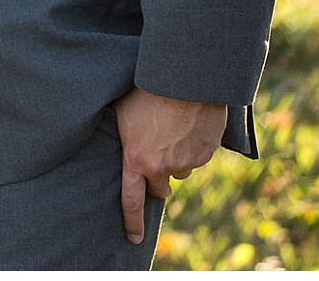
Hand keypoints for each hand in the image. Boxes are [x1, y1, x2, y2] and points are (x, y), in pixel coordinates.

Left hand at [114, 87, 225, 244]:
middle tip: (156, 154)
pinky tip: (186, 124)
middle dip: (158, 178)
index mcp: (136, 159)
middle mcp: (161, 167)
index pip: (131, 199)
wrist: (181, 80)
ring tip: (170, 128)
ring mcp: (185, 162)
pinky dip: (193, 146)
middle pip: (160, 188)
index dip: (132, 221)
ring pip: (180, 169)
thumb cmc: (143, 89)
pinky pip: (197, 156)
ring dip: (176, 157)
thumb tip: (113, 138)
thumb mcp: (122, 111)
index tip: (133, 238)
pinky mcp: (204, 154)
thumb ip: (122, 134)